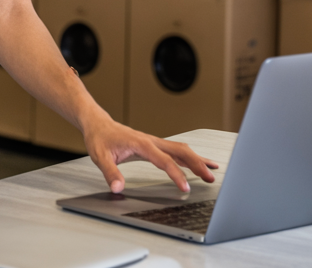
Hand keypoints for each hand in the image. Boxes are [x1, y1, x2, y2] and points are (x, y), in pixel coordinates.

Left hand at [82, 116, 218, 193]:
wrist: (98, 123)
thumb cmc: (100, 138)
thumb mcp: (101, 157)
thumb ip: (110, 173)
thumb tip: (118, 188)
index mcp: (141, 144)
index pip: (164, 161)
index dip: (176, 175)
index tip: (185, 188)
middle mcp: (152, 141)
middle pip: (180, 151)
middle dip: (197, 164)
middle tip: (210, 178)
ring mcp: (155, 142)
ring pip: (181, 149)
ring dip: (197, 160)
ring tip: (212, 171)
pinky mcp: (155, 145)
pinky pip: (176, 150)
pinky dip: (190, 157)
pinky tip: (199, 163)